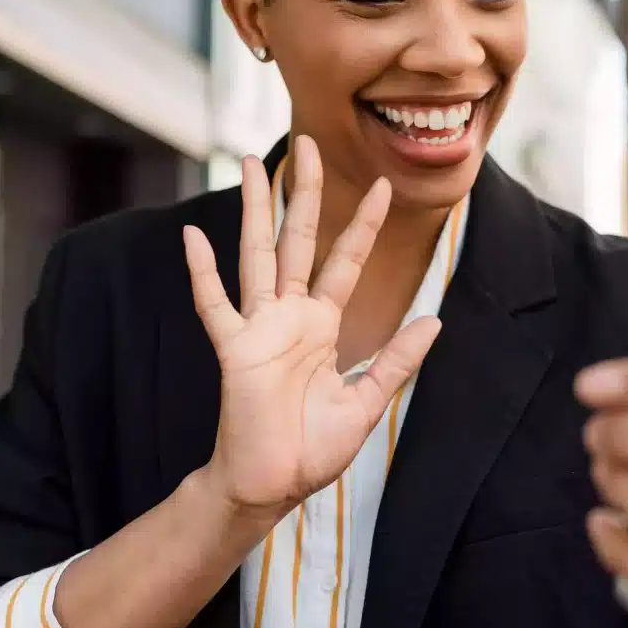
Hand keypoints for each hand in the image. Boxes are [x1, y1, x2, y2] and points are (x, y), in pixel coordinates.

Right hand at [184, 136, 441, 520]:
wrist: (271, 485)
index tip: (383, 186)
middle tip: (308, 142)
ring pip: (257, 255)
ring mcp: (260, 328)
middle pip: (298, 239)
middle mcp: (290, 316)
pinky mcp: (235, 349)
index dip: (364, 224)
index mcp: (322, 325)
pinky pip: (215, 304)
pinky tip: (193, 235)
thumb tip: (434, 321)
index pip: (346, 261)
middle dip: (305, 192)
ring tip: (251, 161)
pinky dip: (202, 271)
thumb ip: (396, 361)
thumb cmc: (311, 449)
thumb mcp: (365, 402)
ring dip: (255, 210)